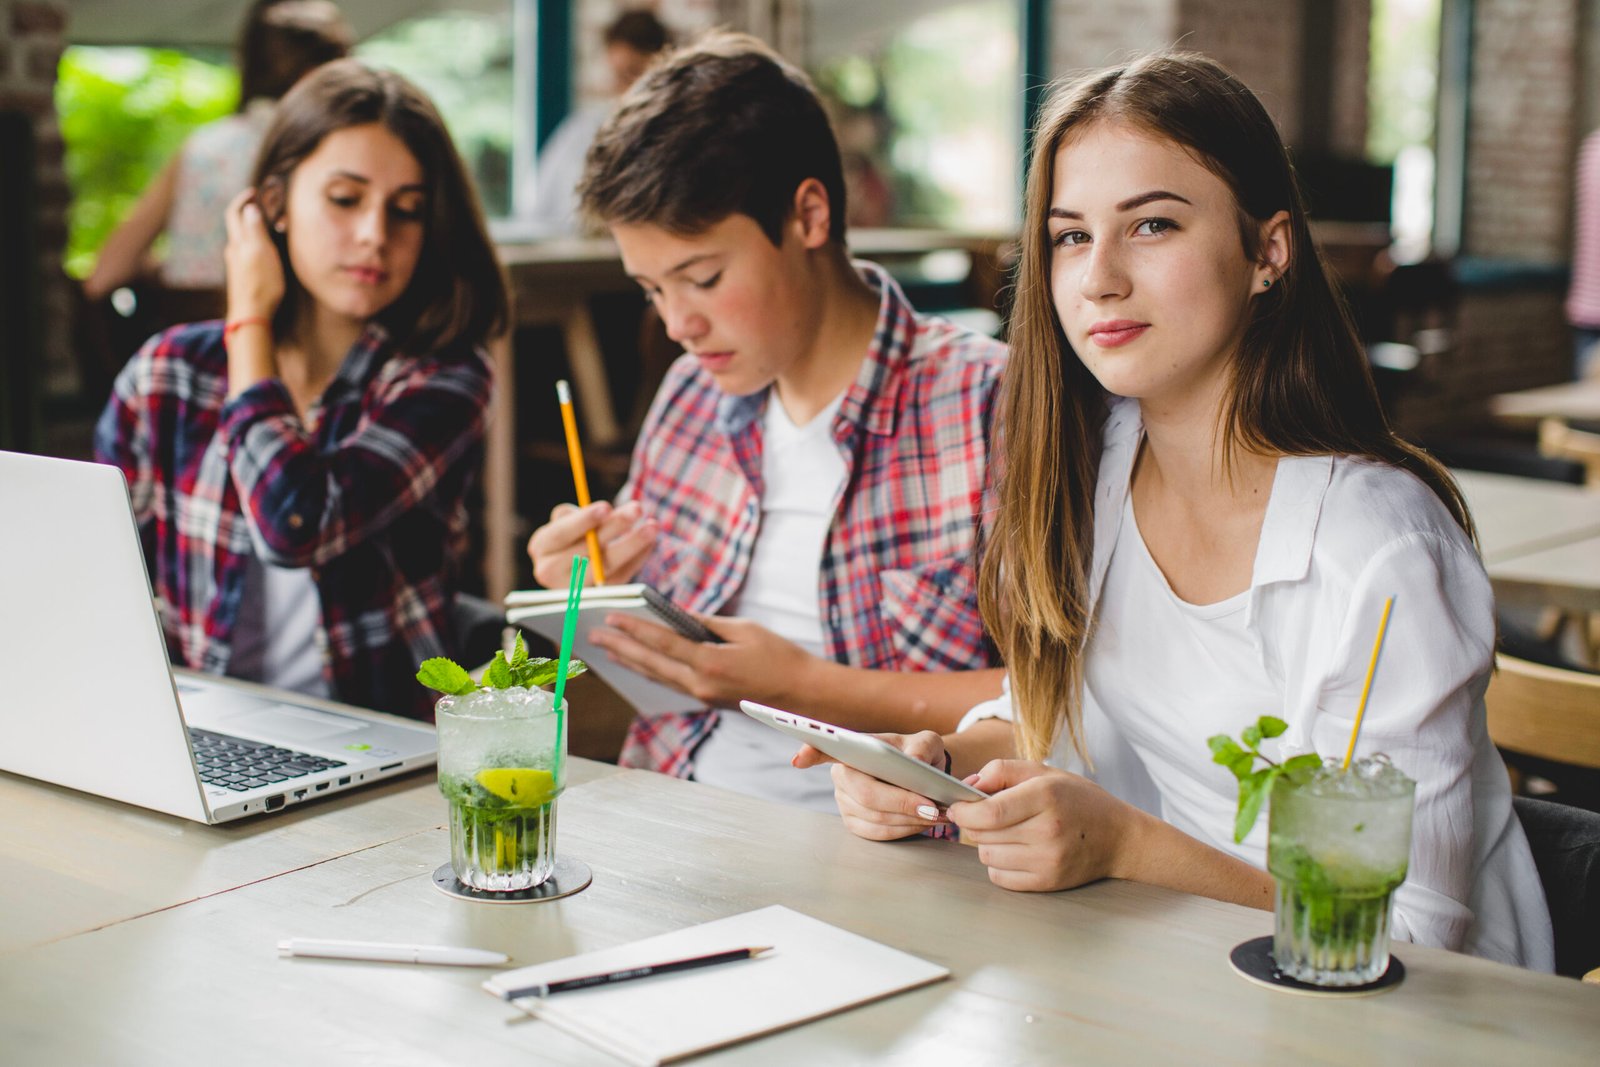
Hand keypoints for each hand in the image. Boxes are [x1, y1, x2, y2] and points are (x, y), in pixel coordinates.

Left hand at [223, 190, 284, 321]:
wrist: (251, 315)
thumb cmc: (261, 284)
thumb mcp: (261, 252)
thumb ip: (255, 229)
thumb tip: (250, 208)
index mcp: (238, 242)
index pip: (234, 214)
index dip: (242, 200)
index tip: (254, 191)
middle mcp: (234, 251)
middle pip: (237, 225)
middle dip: (248, 213)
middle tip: (263, 206)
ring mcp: (237, 265)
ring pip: (242, 239)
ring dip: (254, 229)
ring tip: (270, 227)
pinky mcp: (243, 276)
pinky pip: (247, 253)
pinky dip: (256, 244)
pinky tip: (266, 252)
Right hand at [527, 500, 655, 587]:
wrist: (568, 568)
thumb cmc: (571, 535)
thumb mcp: (566, 521)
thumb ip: (577, 516)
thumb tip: (605, 514)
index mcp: (541, 547)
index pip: (561, 533)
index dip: (584, 521)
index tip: (606, 507)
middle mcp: (551, 572)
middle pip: (586, 551)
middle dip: (614, 528)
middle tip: (636, 509)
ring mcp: (574, 589)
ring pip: (607, 567)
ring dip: (632, 544)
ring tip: (652, 527)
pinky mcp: (597, 598)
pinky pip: (620, 576)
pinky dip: (637, 558)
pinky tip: (650, 542)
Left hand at [589, 613, 811, 708]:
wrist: (804, 696)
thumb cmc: (781, 657)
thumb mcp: (744, 630)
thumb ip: (706, 623)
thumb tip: (676, 617)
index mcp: (711, 664)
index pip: (663, 643)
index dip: (634, 629)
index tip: (611, 617)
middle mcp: (701, 685)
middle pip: (651, 664)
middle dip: (620, 648)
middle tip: (594, 635)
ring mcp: (702, 696)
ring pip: (657, 677)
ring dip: (629, 661)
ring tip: (605, 650)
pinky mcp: (707, 700)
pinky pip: (670, 684)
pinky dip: (650, 671)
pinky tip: (638, 664)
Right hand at [794, 730, 949, 840]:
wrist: (923, 774)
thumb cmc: (918, 753)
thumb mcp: (927, 741)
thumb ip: (922, 747)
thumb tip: (914, 762)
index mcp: (853, 749)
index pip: (825, 748)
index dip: (810, 753)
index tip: (800, 759)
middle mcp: (842, 775)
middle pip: (865, 793)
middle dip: (900, 802)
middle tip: (931, 806)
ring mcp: (845, 801)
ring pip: (875, 817)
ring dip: (909, 819)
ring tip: (936, 813)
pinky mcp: (855, 823)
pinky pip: (878, 834)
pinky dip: (905, 830)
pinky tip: (923, 822)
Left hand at [947, 761, 1136, 891]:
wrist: (1120, 838)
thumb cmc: (1079, 800)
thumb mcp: (1045, 772)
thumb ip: (1002, 771)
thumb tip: (967, 786)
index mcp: (1046, 796)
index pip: (987, 813)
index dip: (963, 810)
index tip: (957, 806)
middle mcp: (1047, 831)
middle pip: (982, 834)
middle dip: (974, 824)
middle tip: (988, 816)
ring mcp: (1048, 861)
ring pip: (987, 856)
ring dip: (987, 843)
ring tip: (1008, 833)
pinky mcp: (1048, 883)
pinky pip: (1000, 877)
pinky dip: (999, 864)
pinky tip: (1016, 851)